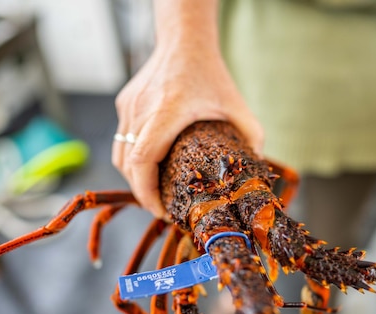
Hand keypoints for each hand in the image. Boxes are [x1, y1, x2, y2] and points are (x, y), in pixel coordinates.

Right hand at [112, 38, 262, 219]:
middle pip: (127, 164)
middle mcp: (141, 110)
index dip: (147, 192)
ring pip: (120, 154)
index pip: (142, 161)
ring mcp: (128, 107)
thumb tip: (255, 167)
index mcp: (166, 112)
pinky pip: (123, 139)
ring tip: (155, 192)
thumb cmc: (211, 73)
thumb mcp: (236, 104)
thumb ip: (252, 135)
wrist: (184, 40)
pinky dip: (132, 159)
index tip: (161, 210)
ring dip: (134, 178)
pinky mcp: (124, 104)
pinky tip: (151, 167)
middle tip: (163, 208)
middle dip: (142, 192)